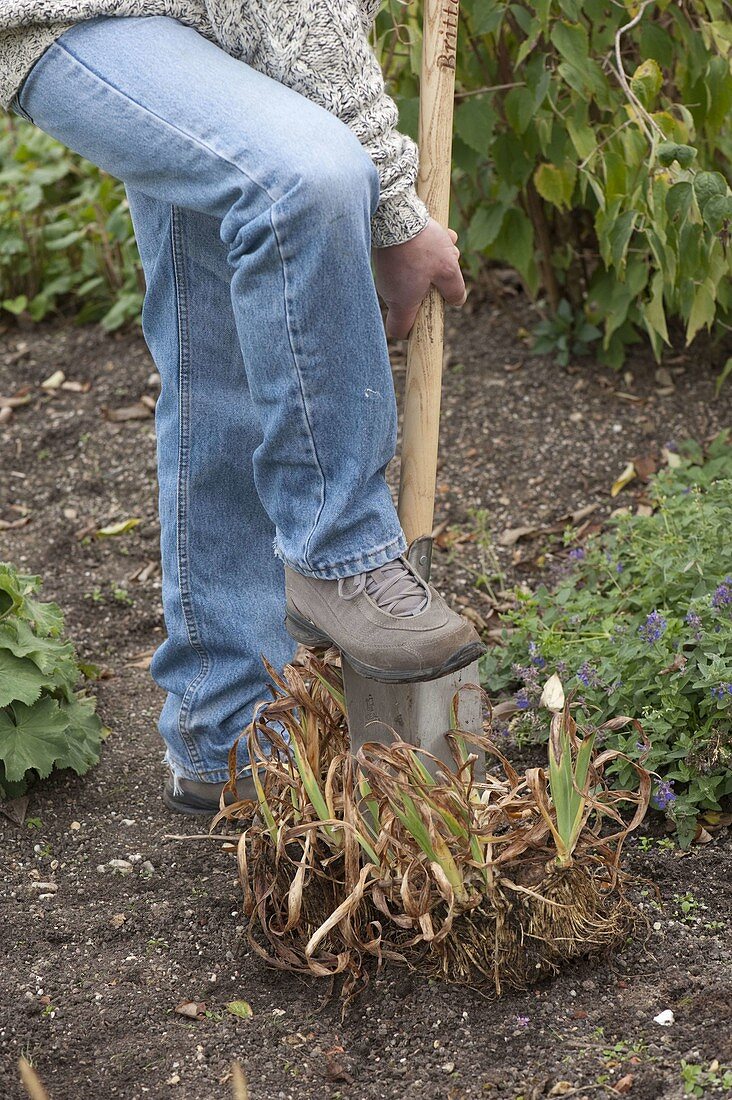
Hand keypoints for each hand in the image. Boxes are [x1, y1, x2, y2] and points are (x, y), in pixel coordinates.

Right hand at [373, 217, 466, 338]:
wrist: (396, 212)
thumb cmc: (422, 246)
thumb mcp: (448, 269)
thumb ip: (454, 290)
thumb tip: (457, 301)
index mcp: (403, 302)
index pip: (399, 330)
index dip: (412, 331)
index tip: (426, 320)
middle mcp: (390, 291)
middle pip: (413, 299)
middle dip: (434, 286)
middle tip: (448, 268)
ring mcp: (386, 273)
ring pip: (414, 275)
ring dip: (433, 263)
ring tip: (447, 243)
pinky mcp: (386, 256)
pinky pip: (408, 259)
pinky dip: (423, 250)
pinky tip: (436, 233)